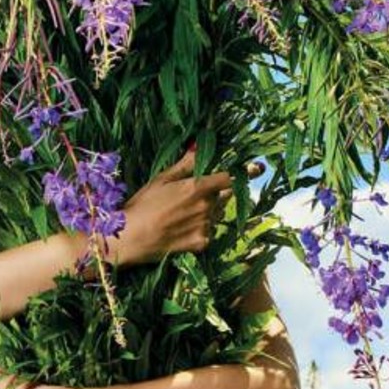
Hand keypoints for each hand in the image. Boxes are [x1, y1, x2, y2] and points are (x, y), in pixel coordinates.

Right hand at [110, 144, 264, 267]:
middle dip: (218, 191)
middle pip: (225, 195)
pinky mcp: (202, 243)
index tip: (258, 167)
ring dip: (210, 210)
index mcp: (197, 187)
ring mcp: (206, 226)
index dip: (246, 171)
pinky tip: (182, 228)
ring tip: (183, 213)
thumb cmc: (142, 204)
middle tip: (196, 194)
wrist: (129, 238)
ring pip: (217, 213)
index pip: (230, 177)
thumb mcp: (161, 179)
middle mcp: (206, 206)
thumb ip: (185, 164)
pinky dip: (201, 228)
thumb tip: (199, 145)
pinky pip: (209, 231)